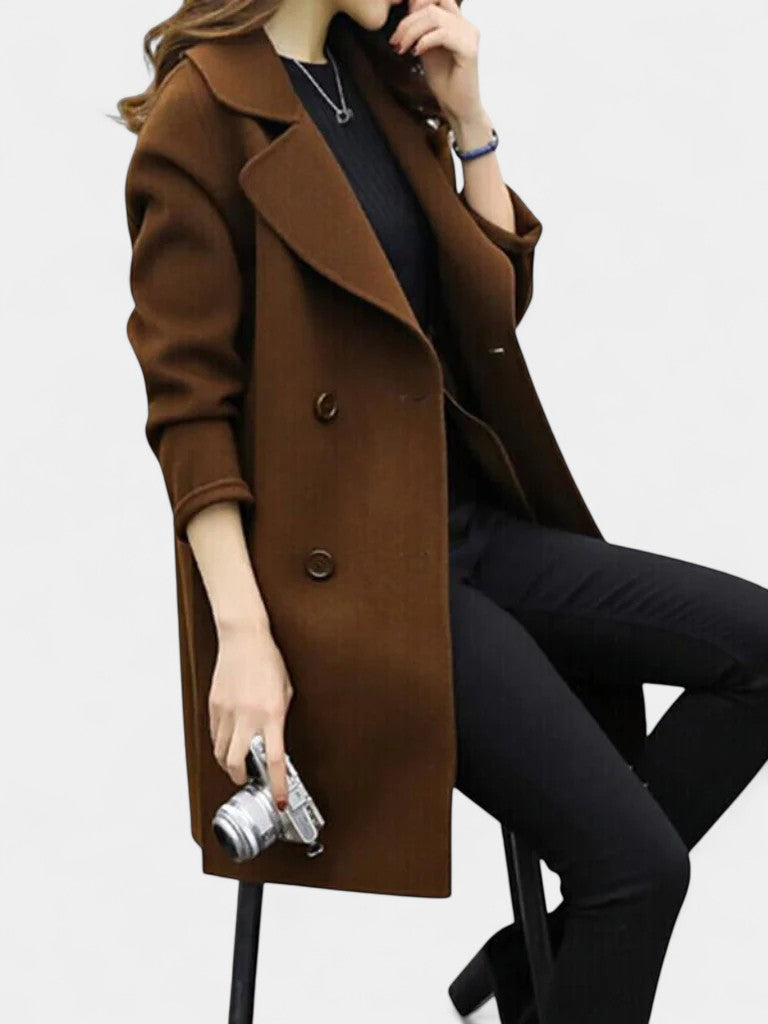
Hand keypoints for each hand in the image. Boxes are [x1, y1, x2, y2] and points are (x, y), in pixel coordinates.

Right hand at [209, 618, 294, 807]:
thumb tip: (275, 736)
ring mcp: (227, 712)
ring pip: (221, 753)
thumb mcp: (285, 691)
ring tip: (237, 762)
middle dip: (241, 778)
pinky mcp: (214, 706)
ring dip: (229, 763)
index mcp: (271, 714)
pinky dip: (220, 744)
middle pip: (236, 764)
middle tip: (248, 780)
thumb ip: (280, 716)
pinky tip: (228, 740)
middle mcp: (247, 716)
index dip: (277, 785)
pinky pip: (214, 735)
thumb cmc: (268, 660)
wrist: (244, 638)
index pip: (274, 760)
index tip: (280, 800)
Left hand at [388, 0, 484, 125]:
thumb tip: (408, 7)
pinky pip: (443, 34)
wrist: (457, 107)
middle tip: (395, 42)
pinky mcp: (469, 49)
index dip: (415, 6)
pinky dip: (425, 41)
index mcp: (458, 22)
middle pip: (431, 6)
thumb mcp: (426, 48)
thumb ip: (421, 29)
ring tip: (402, 49)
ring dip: (412, 32)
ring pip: (434, 17)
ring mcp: (469, 35)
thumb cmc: (443, 81)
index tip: (398, 31)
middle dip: (407, 22)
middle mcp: (466, 25)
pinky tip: (416, 53)